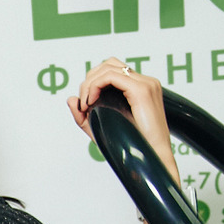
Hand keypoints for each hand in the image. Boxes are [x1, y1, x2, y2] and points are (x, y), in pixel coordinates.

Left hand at [67, 58, 178, 180]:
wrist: (152, 158)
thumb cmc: (131, 147)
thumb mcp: (101, 130)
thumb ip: (84, 116)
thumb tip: (71, 99)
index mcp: (141, 89)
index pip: (112, 71)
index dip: (92, 83)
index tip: (85, 106)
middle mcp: (145, 82)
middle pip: (109, 64)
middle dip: (89, 81)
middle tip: (83, 105)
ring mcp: (145, 84)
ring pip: (108, 68)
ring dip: (89, 84)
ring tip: (86, 105)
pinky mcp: (142, 90)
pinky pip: (111, 77)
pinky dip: (95, 86)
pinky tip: (90, 103)